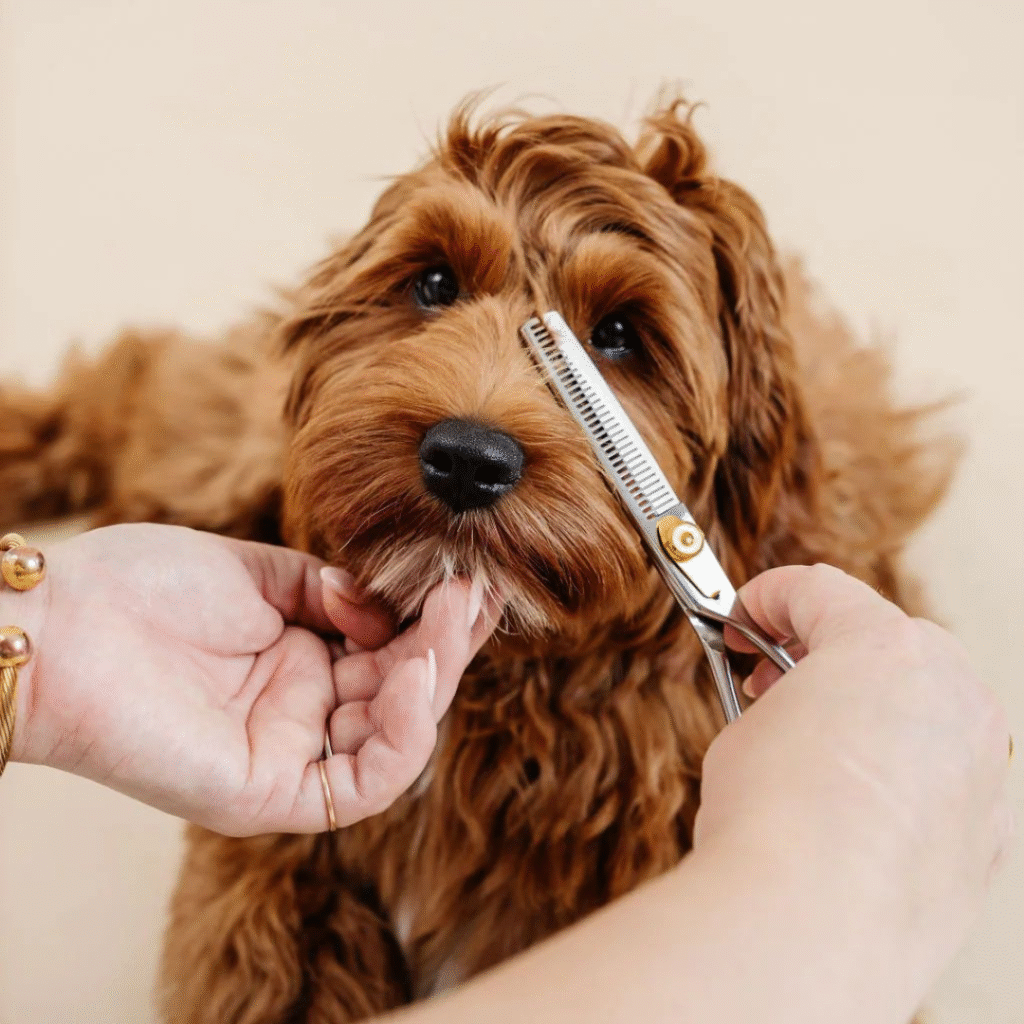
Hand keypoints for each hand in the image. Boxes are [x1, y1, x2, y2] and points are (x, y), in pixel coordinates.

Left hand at [8, 523, 499, 835]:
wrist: (63, 623)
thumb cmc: (144, 588)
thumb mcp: (259, 574)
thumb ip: (332, 592)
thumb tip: (381, 605)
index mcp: (300, 665)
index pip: (391, 655)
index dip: (434, 623)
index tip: (467, 579)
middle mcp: (303, 716)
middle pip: (404, 697)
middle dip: (444, 645)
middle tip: (471, 592)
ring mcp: (290, 756)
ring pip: (397, 740)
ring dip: (434, 679)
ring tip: (447, 618)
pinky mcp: (271, 795)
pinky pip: (364, 784)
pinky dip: (402, 733)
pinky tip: (409, 672)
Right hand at [695, 564, 1011, 1015]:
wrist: (808, 925)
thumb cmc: (773, 822)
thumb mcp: (749, 729)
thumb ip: (785, 699)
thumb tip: (794, 713)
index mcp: (886, 649)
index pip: (820, 590)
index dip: (766, 597)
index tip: (745, 618)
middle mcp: (953, 694)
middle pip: (890, 640)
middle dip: (824, 651)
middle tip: (774, 678)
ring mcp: (983, 765)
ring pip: (929, 708)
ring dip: (873, 710)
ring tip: (815, 743)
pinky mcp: (991, 832)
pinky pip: (949, 777)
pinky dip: (906, 774)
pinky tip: (857, 804)